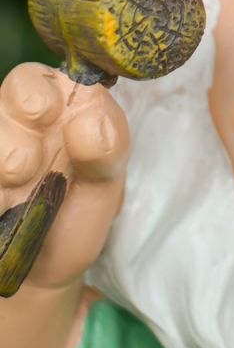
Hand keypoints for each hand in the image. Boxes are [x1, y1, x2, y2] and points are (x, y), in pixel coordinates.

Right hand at [0, 63, 128, 290]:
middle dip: (13, 130)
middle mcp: (20, 119)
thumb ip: (108, 149)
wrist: (45, 270)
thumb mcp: (106, 184)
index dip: (38, 90)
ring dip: (0, 163)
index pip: (41, 78)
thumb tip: (90, 121)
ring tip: (16, 194)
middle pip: (6, 96)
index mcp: (62, 106)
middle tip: (23, 166)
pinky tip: (3, 207)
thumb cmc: (80, 214)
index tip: (47, 113)